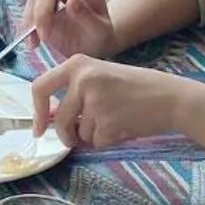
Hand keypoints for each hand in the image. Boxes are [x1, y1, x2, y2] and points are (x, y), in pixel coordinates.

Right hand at [20, 0, 117, 60]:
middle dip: (44, 9)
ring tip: (42, 39)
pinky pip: (28, 18)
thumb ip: (87, 14)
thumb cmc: (101, 33)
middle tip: (48, 32)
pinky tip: (34, 43)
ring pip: (33, 3)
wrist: (95, 48)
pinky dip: (28, 31)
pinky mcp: (40, 17)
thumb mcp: (100, 28)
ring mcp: (49, 3)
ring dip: (34, 21)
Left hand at [29, 56, 193, 149]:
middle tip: (74, 139)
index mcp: (76, 64)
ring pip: (78, 133)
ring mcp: (93, 101)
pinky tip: (122, 126)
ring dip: (91, 135)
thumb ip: (74, 93)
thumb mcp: (100, 78)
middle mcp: (81, 80)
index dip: (36, 111)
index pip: (40, 87)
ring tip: (113, 120)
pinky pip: (95, 141)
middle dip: (65, 135)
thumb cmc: (136, 87)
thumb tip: (47, 118)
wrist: (169, 97)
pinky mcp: (106, 122)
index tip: (38, 127)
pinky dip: (106, 140)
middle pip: (57, 119)